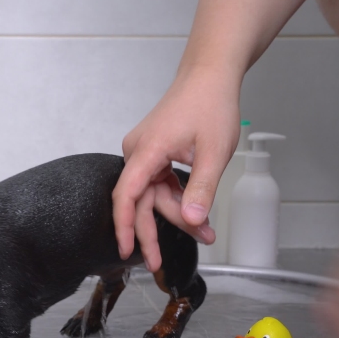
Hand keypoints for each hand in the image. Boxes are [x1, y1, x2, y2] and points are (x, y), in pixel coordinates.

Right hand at [113, 69, 238, 270]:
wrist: (210, 76)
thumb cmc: (211, 105)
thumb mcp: (214, 152)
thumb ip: (201, 190)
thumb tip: (193, 223)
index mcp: (147, 150)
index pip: (126, 195)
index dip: (124, 226)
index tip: (126, 250)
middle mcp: (137, 152)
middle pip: (140, 201)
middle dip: (155, 230)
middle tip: (160, 262)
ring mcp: (143, 152)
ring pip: (151, 194)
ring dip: (174, 215)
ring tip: (203, 232)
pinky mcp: (151, 153)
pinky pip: (157, 183)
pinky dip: (174, 199)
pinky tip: (193, 210)